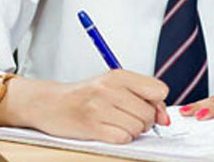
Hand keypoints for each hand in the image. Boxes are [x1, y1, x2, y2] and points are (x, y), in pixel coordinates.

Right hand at [0, 70, 169, 143]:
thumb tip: (164, 117)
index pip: (159, 90)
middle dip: (143, 121)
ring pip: (137, 128)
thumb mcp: (112, 86)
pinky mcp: (91, 127)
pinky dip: (119, 138)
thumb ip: (141, 96)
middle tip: (127, 117)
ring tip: (115, 123)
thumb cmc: (85, 95)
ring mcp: (99, 108)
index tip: (147, 106)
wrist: (50, 103)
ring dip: (131, 130)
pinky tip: (108, 130)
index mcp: (118, 75)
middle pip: (149, 113)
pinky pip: (122, 138)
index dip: (156, 103)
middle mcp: (109, 89)